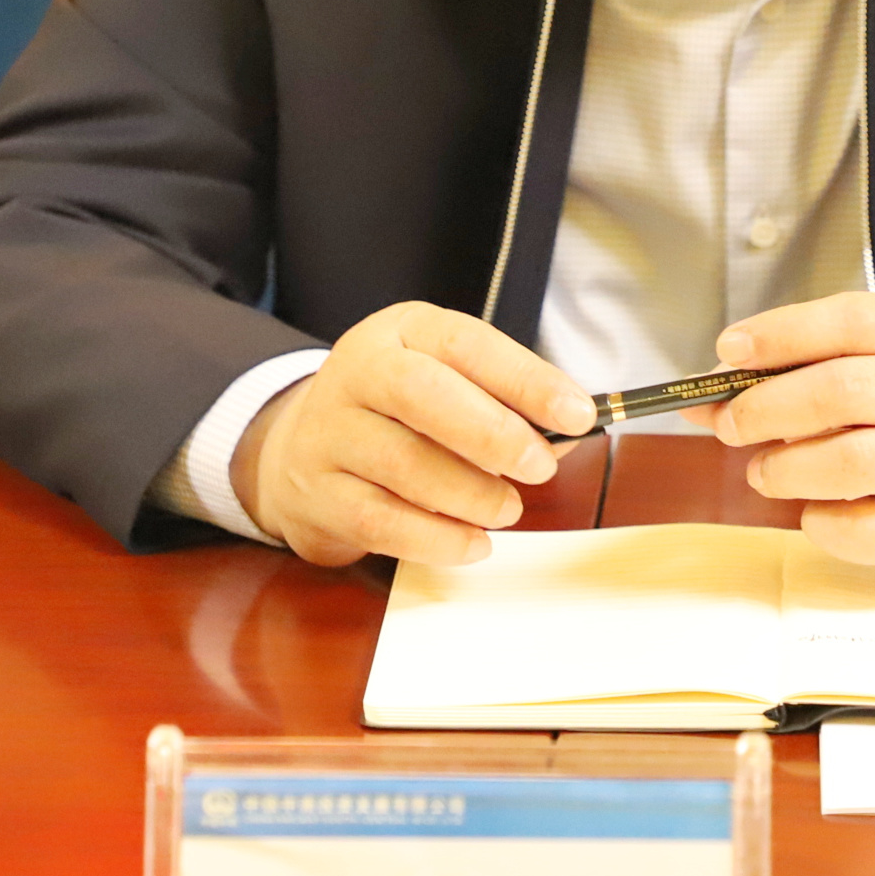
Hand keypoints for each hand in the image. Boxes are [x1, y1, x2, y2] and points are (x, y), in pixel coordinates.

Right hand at [231, 302, 595, 567]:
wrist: (296, 449)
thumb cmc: (396, 413)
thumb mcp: (445, 380)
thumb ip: (503, 402)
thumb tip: (568, 433)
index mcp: (401, 331)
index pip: (466, 342)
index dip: (526, 378)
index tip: (578, 412)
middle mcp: (357, 372)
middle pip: (421, 393)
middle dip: (493, 434)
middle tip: (539, 467)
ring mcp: (329, 432)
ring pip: (402, 462)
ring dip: (470, 494)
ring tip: (507, 509)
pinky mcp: (318, 494)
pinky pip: (380, 521)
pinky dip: (436, 539)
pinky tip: (473, 543)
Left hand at [695, 293, 874, 582]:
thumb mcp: (867, 367)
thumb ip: (790, 371)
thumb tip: (704, 394)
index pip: (853, 320)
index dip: (784, 332)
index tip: (729, 349)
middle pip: (843, 391)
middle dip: (767, 407)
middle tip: (730, 424)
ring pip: (851, 461)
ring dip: (786, 468)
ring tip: (763, 472)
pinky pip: (863, 529)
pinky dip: (819, 522)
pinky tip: (813, 510)